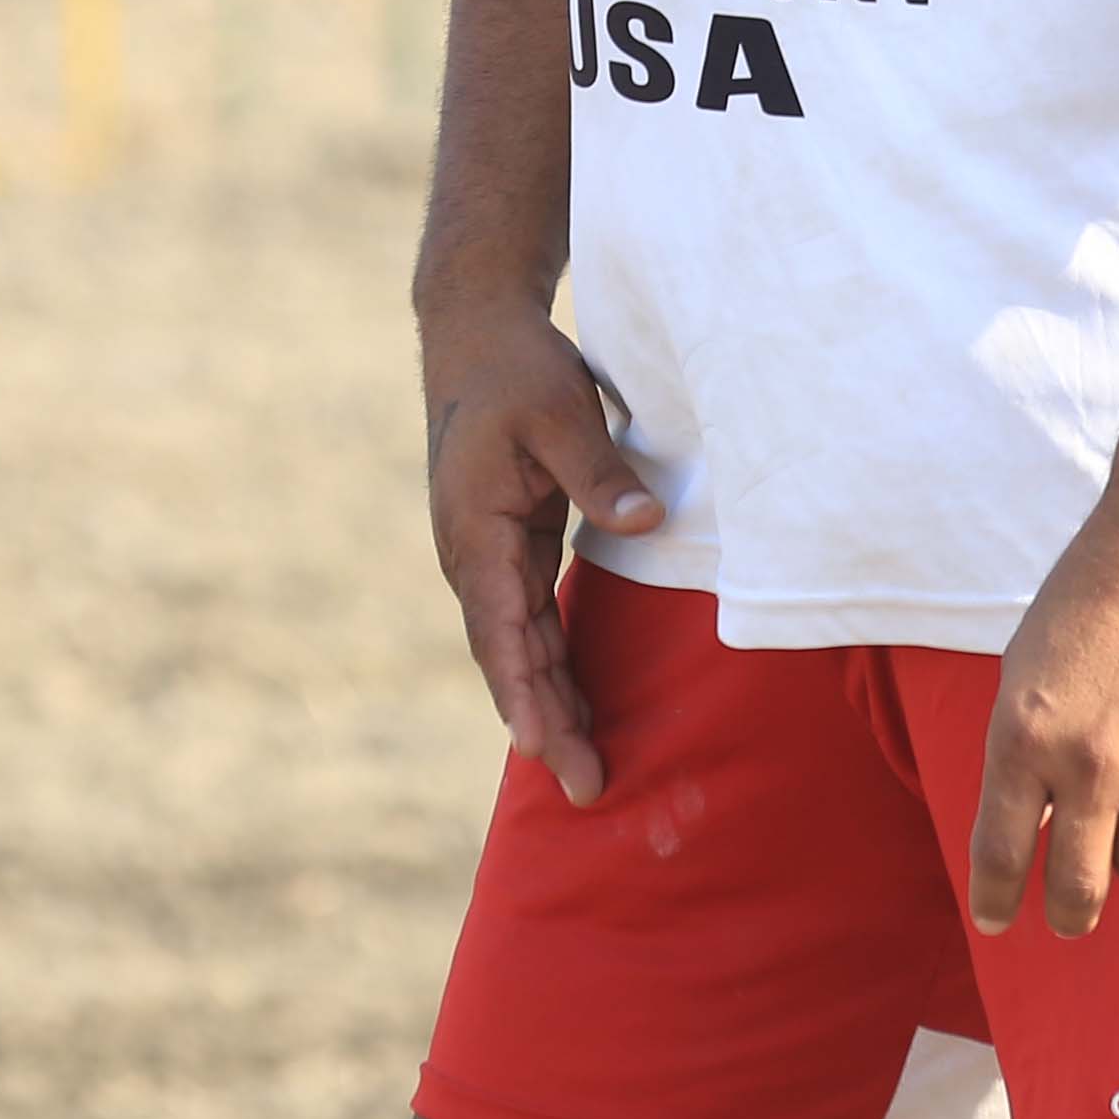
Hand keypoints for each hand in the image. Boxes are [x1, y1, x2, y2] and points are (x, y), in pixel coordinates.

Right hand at [421, 302, 661, 806]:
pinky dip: (550, 665)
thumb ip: (599, 472)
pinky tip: (576, 704)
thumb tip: (647, 520)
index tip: (543, 747)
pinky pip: (528, 619)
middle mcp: (472, 554)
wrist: (475, 330)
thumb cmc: (515, 367)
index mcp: (474, 529)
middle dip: (544, 723)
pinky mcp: (510, 544)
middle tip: (585, 787)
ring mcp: (488, 554)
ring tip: (587, 768)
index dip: (523, 692)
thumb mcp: (560, 410)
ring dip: (549, 704)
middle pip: (509, 656)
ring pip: (518, 646)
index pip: (500, 629)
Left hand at [968, 501, 1118, 937]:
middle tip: (1068, 916)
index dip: (995, 900)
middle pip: (1077, 888)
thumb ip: (1024, 750)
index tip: (994, 920)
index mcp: (1022, 738)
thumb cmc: (1087, 599)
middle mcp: (1087, 764)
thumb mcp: (1024, 671)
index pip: (1000, 854)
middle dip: (1068, 914)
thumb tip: (1033, 824)